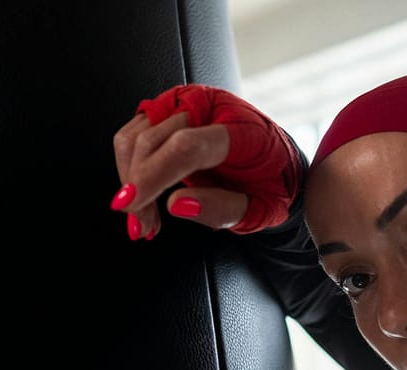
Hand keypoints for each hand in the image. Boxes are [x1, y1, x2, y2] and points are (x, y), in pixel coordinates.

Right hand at [110, 84, 302, 239]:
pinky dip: (131, 170)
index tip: (129, 204)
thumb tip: (176, 206)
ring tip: (146, 220)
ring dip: (130, 182)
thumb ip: (224, 209)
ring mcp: (185, 102)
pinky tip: (144, 199)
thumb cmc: (271, 185)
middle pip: (152, 141)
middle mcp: (210, 105)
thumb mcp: (262, 209)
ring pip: (134, 138)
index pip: (186, 146)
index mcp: (242, 129)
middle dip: (139, 190)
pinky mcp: (167, 109)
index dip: (153, 174)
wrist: (277, 162)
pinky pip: (133, 136)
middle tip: (143, 229)